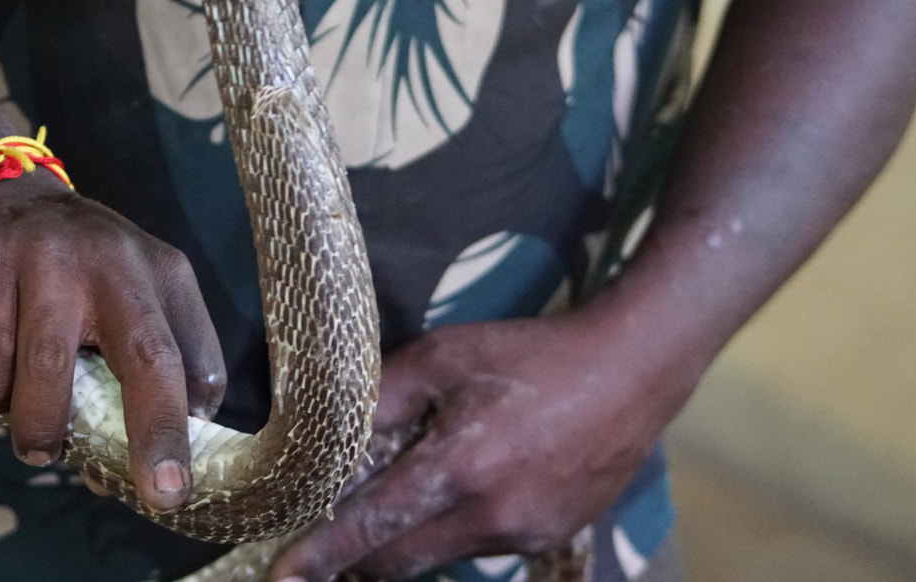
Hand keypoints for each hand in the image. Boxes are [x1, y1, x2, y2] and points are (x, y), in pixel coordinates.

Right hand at [0, 173, 226, 512]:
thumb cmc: (63, 271)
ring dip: (41, 427)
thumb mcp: (117, 299)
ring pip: (52, 369)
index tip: (178, 482)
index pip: (194, 358)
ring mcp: (49, 255)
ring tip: (35, 447)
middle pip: (148, 357)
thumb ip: (129, 373)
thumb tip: (122, 473)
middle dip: (157, 433)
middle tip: (159, 492)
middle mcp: (115, 259)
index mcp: (161, 273)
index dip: (191, 426)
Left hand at [269, 312, 682, 581]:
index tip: (283, 575)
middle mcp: (490, 516)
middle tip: (318, 548)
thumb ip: (384, 395)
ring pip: (439, 555)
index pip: (371, 525)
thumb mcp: (446, 356)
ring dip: (407, 538)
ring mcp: (523, 535)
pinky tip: (460, 489)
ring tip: (396, 499)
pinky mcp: (548, 538)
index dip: (321, 554)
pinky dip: (452, 529)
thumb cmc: (532, 355)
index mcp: (459, 467)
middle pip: (398, 561)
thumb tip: (331, 429)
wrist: (632, 372)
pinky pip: (478, 547)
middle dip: (354, 559)